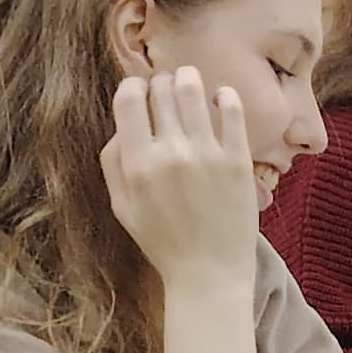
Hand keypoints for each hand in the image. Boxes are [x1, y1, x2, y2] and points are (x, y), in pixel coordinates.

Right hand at [101, 67, 261, 344]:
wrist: (209, 274)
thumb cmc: (163, 242)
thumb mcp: (122, 207)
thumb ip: (114, 163)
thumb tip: (121, 124)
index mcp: (138, 164)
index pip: (129, 98)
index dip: (133, 86)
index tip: (139, 91)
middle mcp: (171, 152)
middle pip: (161, 89)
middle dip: (160, 82)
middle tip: (166, 89)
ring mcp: (207, 154)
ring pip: (194, 90)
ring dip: (189, 78)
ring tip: (190, 81)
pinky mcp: (237, 160)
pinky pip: (232, 110)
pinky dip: (225, 97)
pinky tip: (221, 99)